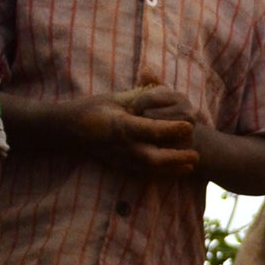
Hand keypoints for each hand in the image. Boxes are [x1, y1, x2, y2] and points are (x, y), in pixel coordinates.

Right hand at [72, 84, 198, 176]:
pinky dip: (160, 176)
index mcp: (121, 126)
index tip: (190, 125)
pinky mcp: (119, 167)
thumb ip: (140, 96)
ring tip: (191, 166)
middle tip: (196, 154)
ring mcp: (121, 160)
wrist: (69, 129)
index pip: (151, 130)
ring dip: (173, 170)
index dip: (172, 129)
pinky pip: (143, 176)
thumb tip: (162, 88)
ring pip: (150, 171)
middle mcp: (122, 147)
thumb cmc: (93, 108)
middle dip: (177, 158)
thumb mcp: (116, 98)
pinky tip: (175, 173)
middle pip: (154, 158)